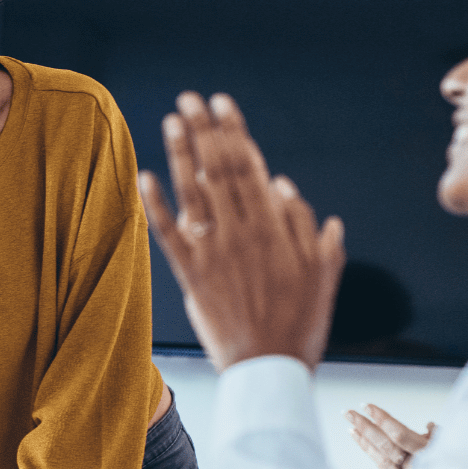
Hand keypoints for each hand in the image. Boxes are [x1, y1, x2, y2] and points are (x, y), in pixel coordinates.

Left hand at [137, 92, 345, 371]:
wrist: (270, 370)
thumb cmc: (301, 324)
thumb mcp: (323, 273)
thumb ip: (308, 229)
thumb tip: (284, 186)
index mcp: (275, 228)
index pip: (251, 167)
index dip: (234, 132)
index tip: (223, 105)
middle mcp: (243, 233)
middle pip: (221, 170)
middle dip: (206, 130)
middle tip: (190, 98)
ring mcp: (215, 253)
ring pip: (195, 193)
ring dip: (181, 154)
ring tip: (171, 121)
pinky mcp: (191, 275)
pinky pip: (169, 234)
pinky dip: (156, 205)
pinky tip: (144, 177)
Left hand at [346, 404, 433, 468]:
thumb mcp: (455, 448)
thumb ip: (439, 437)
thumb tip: (429, 425)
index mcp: (430, 454)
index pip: (399, 434)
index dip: (381, 418)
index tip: (366, 405)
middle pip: (385, 446)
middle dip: (365, 427)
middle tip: (348, 413)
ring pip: (381, 461)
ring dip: (365, 443)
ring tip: (351, 429)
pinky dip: (376, 461)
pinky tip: (367, 449)